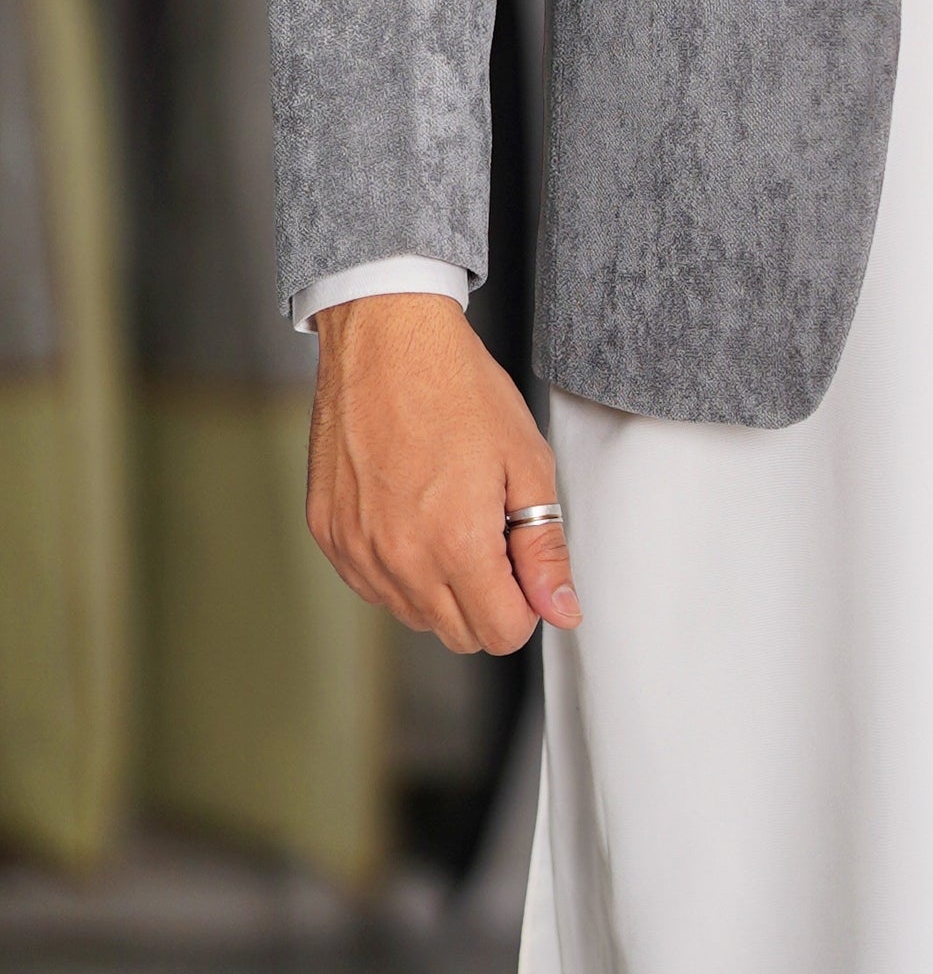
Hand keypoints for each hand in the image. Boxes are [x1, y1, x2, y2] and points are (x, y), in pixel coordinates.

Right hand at [307, 293, 580, 654]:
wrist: (385, 338)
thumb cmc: (456, 387)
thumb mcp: (526, 461)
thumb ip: (545, 548)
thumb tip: (561, 609)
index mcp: (456, 544)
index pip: (501, 634)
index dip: (525, 602)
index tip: (523, 560)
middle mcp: (399, 559)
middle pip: (458, 634)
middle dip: (488, 599)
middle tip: (491, 531)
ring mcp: (356, 550)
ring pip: (413, 615)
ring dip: (441, 585)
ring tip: (449, 512)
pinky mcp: (329, 535)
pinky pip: (372, 585)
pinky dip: (398, 565)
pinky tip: (411, 510)